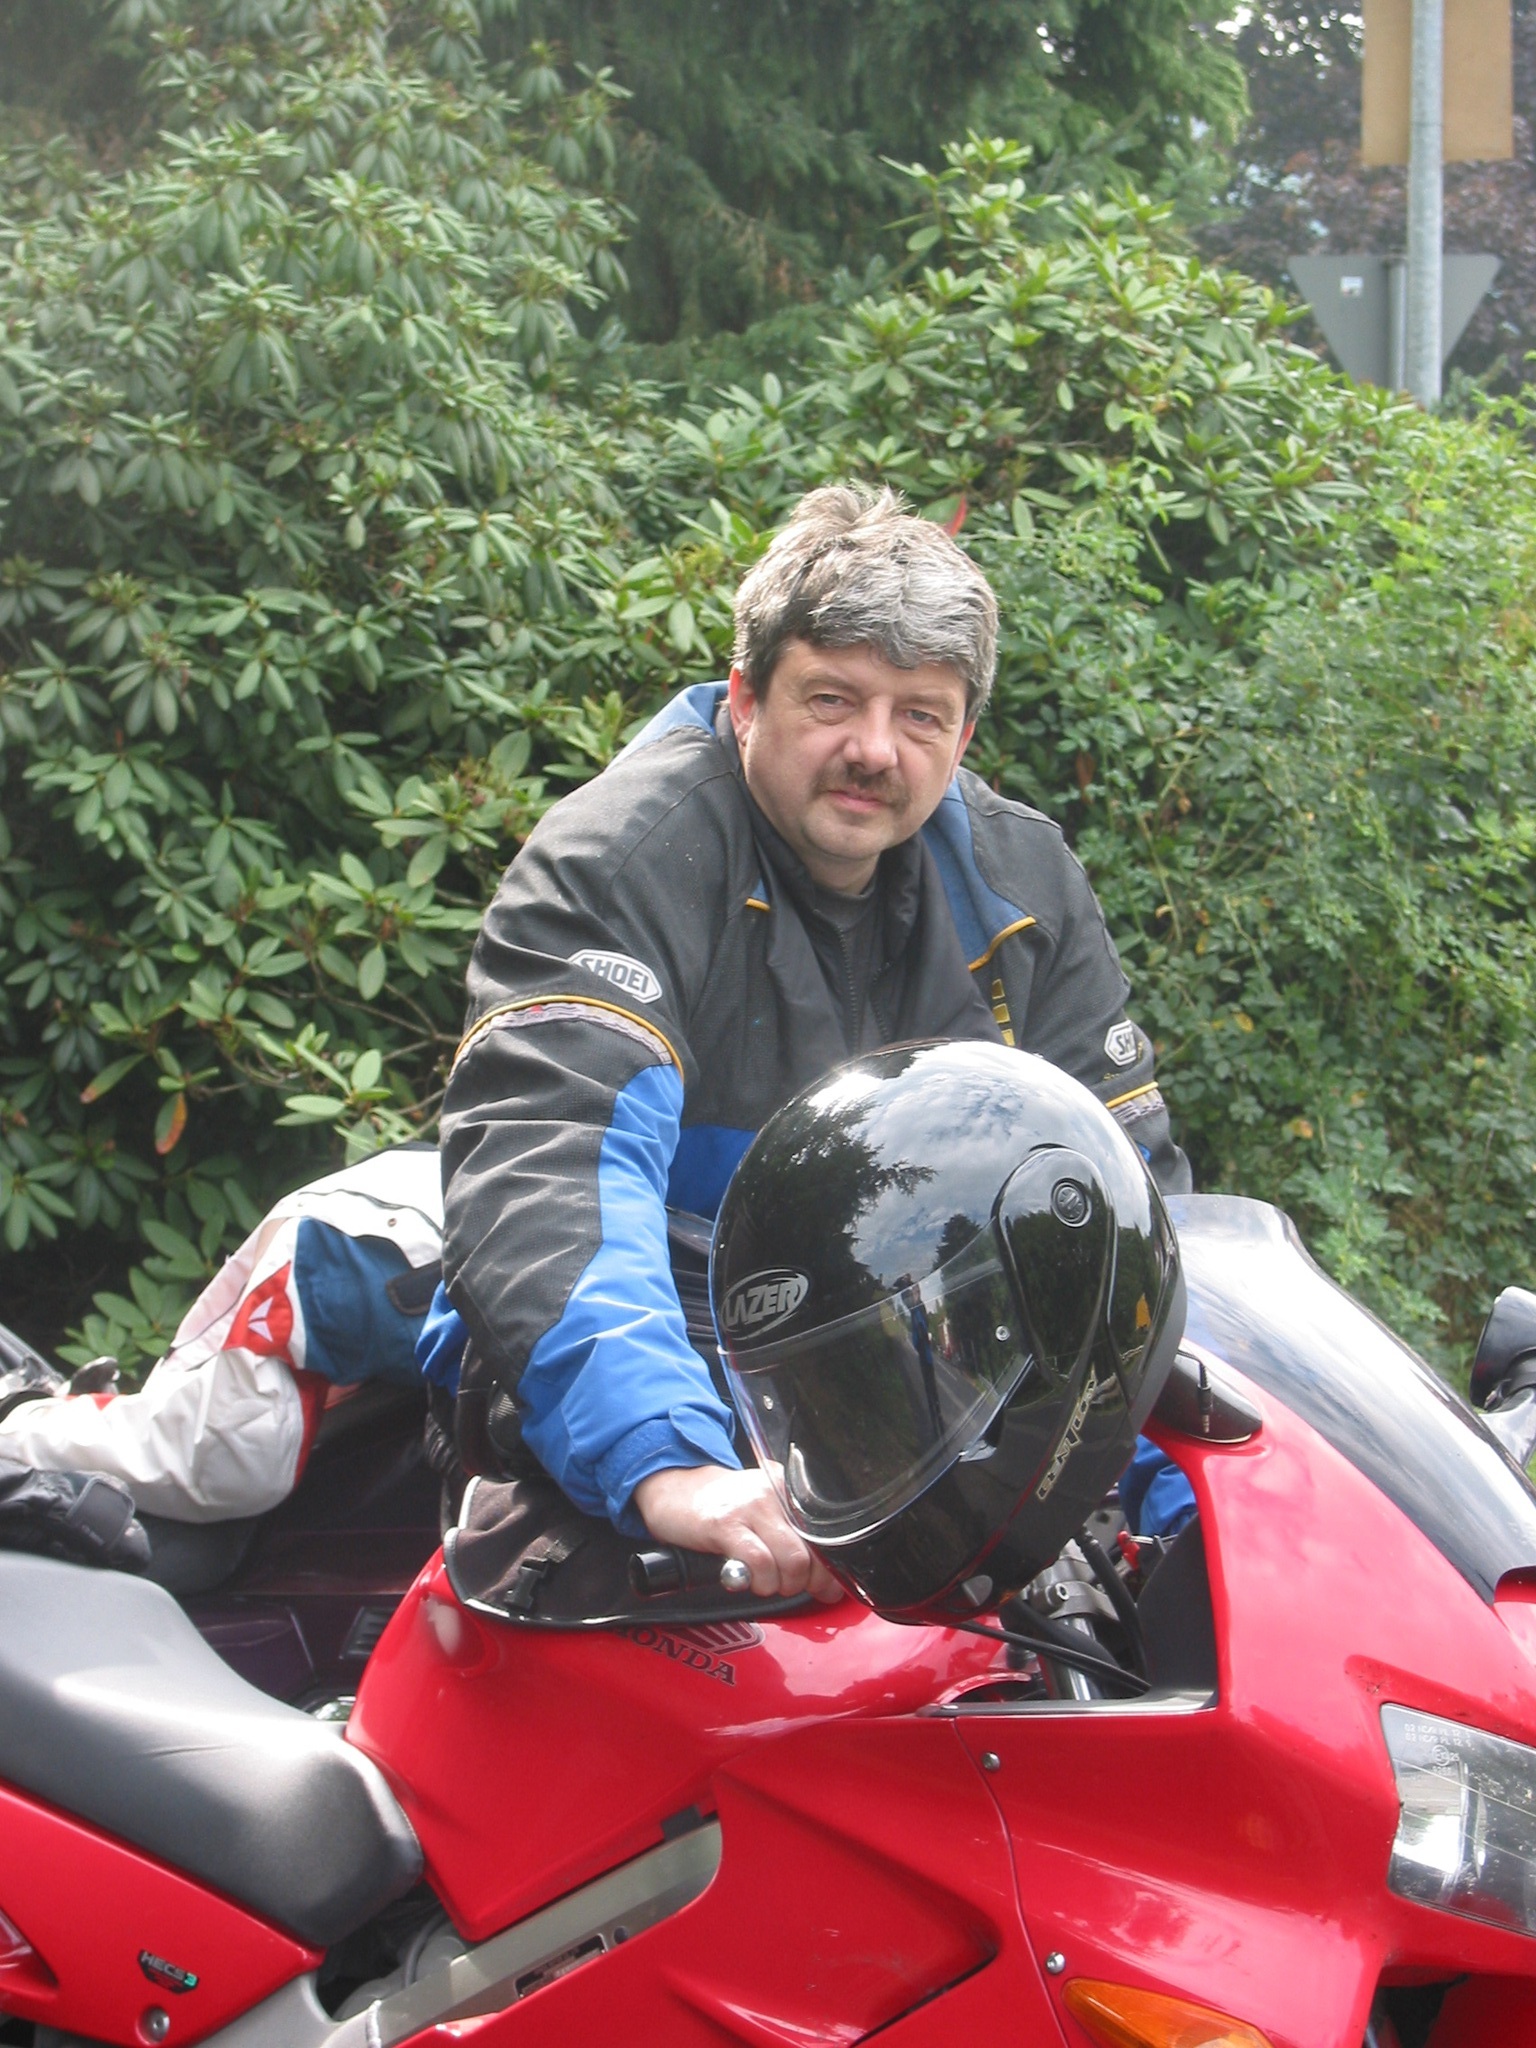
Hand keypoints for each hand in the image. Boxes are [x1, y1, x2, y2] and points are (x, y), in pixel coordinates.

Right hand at [633, 1464, 842, 1603]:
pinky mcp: (725, 1524)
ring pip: (791, 1561)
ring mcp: (751, 1506)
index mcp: (789, 1489)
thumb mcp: (765, 1513)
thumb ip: (795, 1538)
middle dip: (804, 1584)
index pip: (826, 1537)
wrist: (675, 1489)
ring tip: (765, 1582)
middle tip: (787, 1587)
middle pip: (812, 1554)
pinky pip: (758, 1563)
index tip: (826, 1589)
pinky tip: (748, 1579)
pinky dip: (759, 1582)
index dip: (829, 1571)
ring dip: (780, 1586)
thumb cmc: (723, 1508)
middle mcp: (775, 1493)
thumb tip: (828, 1582)